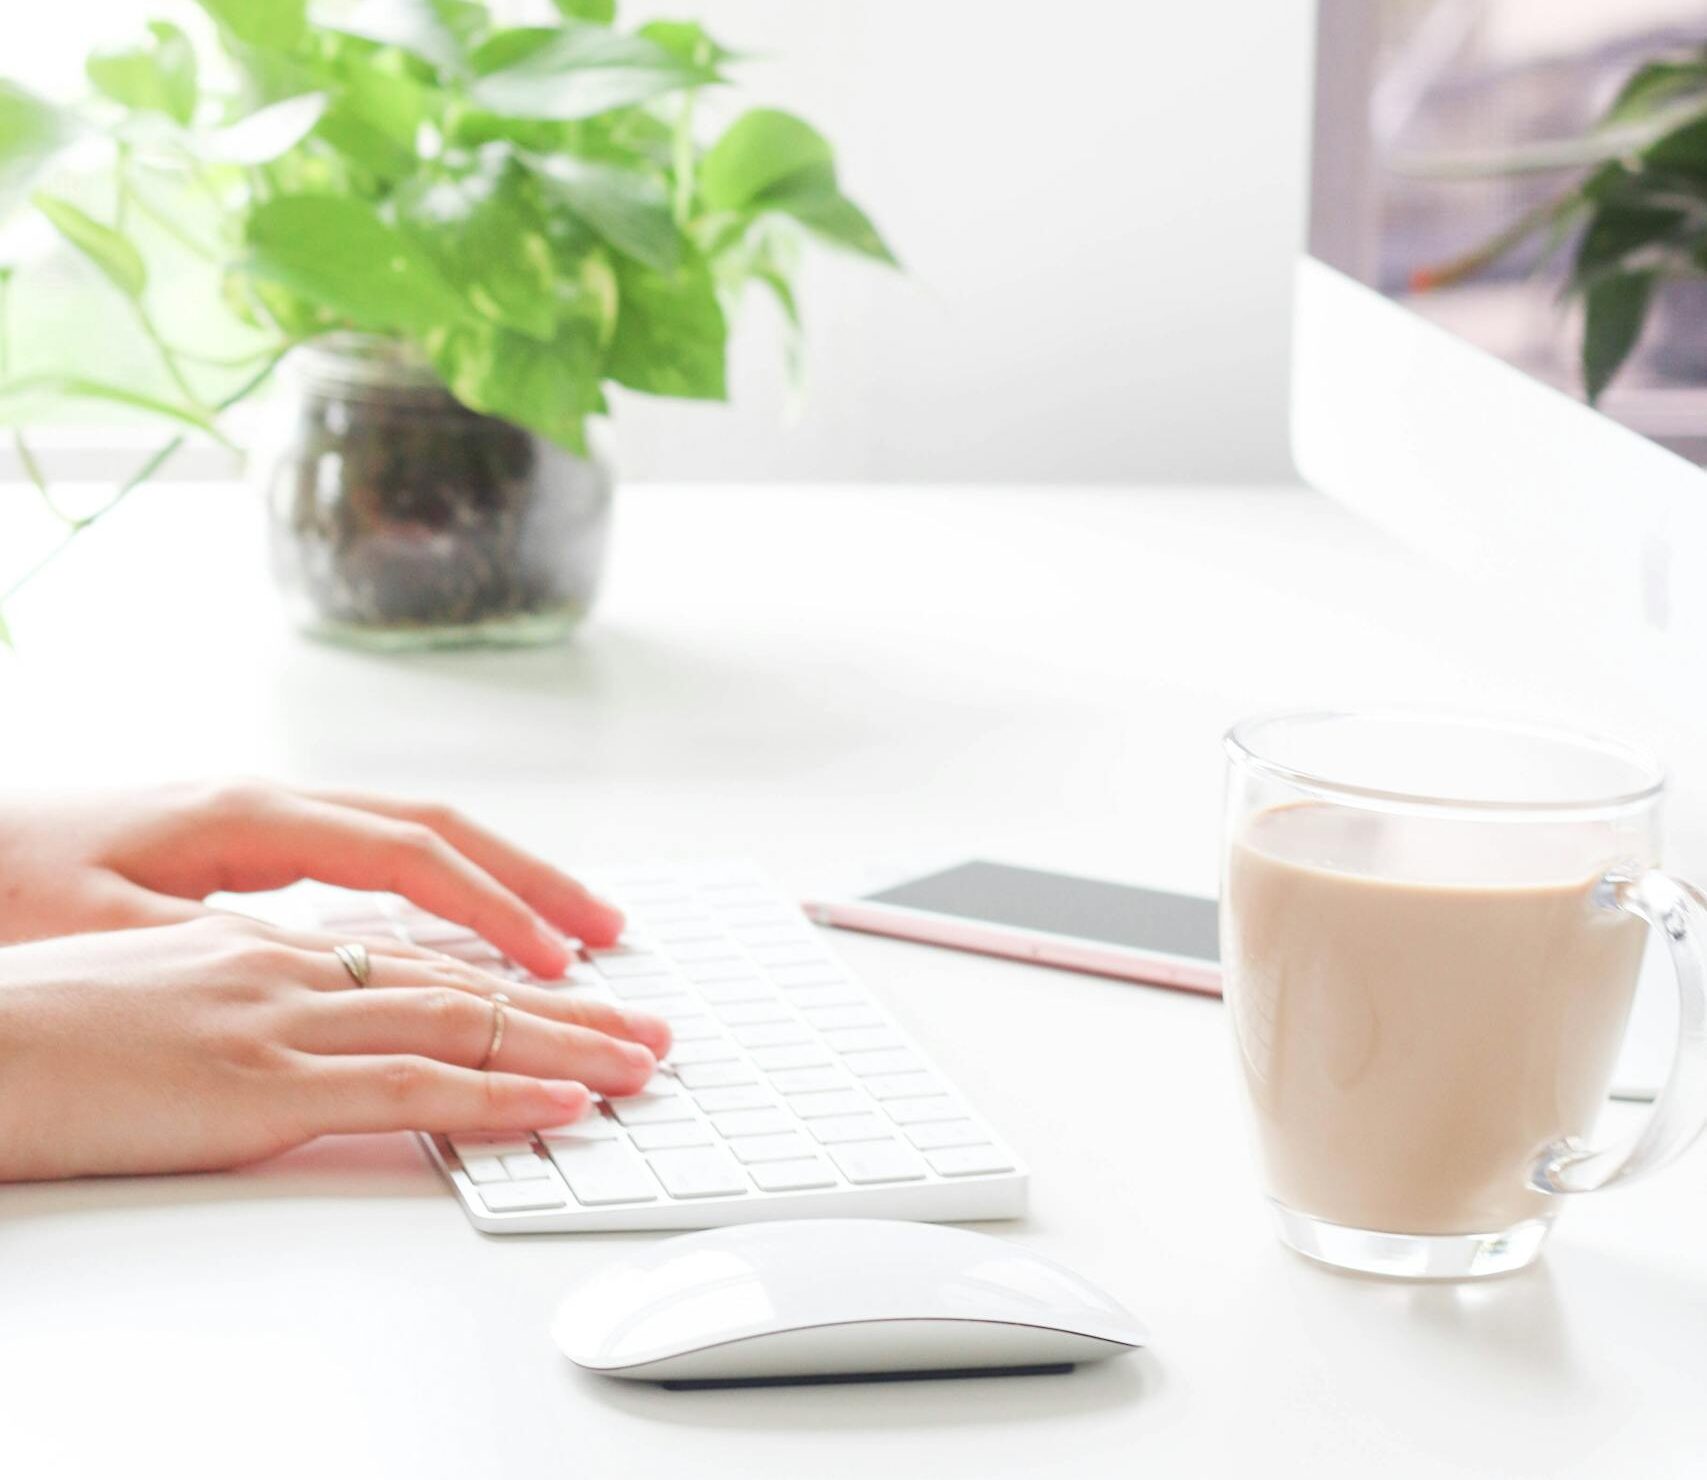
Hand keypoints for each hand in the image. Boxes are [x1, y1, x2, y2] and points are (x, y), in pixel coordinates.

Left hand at [0, 780, 622, 977]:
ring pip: (418, 836)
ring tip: (572, 928)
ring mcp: (269, 821)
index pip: (409, 853)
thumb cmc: (3, 884)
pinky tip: (470, 928)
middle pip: (440, 828)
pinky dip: (447, 889)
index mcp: (249, 818)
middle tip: (609, 933)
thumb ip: (211, 950)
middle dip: (533, 879)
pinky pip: (382, 859)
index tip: (557, 960)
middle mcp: (275, 806)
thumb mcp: (94, 928)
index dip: (493, 907)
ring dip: (502, 879)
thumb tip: (315, 977)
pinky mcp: (255, 847)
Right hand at [0, 915, 670, 1180]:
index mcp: (268, 944)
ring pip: (459, 1019)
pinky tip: (561, 1100)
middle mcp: (292, 965)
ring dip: (564, 1042)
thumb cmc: (37, 1027)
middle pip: (463, 978)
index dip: (509, 976)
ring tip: (640, 1063)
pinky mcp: (261, 1081)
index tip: (577, 993)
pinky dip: (497, 1092)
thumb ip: (247, 1003)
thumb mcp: (162, 996)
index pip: (421, 956)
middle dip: (569, 1004)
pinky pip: (409, 1082)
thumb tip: (310, 1033)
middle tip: (650, 1025)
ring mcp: (283, 1017)